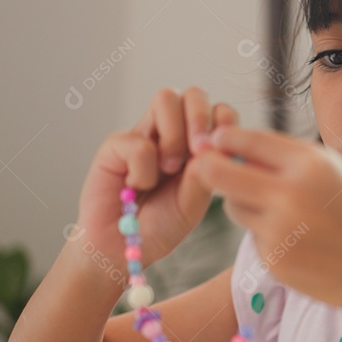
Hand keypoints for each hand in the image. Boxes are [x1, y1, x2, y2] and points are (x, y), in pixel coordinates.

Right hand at [75, 87, 237, 271]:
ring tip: (169, 168)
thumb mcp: (193, 203)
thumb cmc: (160, 224)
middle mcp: (172, 132)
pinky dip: (144, 169)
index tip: (222, 151)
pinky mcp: (116, 144)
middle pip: (193, 93)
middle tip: (198, 151)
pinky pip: (138, 141)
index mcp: (198, 144)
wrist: (122, 247)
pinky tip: (138, 186)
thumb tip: (210, 144)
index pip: (220, 112)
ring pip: (165, 98)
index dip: (225, 122)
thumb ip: (204, 173)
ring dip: (174, 135)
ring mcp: (144, 133)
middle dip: (201, 118)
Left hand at [191, 125, 341, 314]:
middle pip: (216, 173)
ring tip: (279, 209)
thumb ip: (293, 159)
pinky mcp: (274, 261)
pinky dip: (267, 235)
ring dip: (243, 202)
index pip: (243, 139)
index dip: (223, 138)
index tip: (218, 140)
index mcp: (309, 163)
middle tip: (210, 166)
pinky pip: (254, 237)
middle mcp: (289, 194)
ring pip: (233, 207)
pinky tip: (300, 240)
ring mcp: (278, 231)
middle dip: (209, 167)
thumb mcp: (337, 172)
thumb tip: (238, 145)